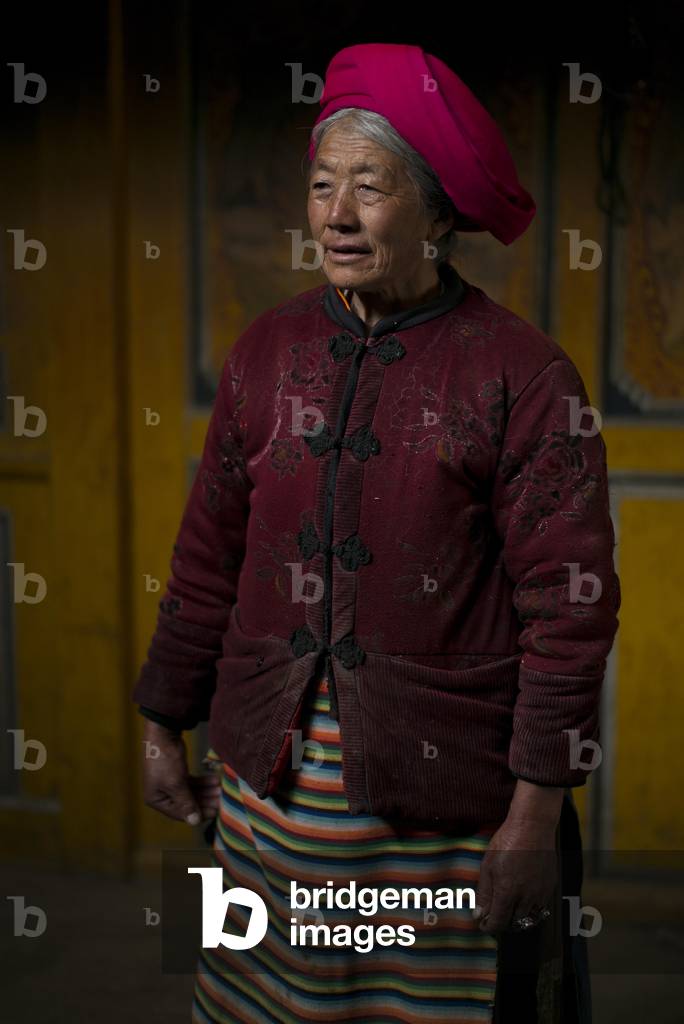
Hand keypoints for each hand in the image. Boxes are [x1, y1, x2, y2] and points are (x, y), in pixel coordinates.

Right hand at [141, 720, 220, 825]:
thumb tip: (195, 822)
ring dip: (206, 791)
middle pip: (186, 803)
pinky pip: (192, 783)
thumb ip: (186, 803)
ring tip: (220, 789)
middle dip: (205, 801)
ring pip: (191, 793)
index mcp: (156, 800)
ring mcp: (169, 784)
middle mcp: (162, 794)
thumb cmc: (166, 761)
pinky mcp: (177, 774)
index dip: (198, 813)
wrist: (163, 734)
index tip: (215, 812)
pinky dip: (203, 782)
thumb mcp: (176, 784)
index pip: (180, 813)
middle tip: (221, 800)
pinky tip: (215, 780)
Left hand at [473, 815, 557, 934]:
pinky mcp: (550, 886)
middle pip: (514, 923)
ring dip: (517, 918)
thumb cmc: (507, 842)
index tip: (483, 924)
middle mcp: (526, 897)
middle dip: (502, 923)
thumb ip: (484, 892)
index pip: (498, 922)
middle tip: (494, 916)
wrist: (532, 827)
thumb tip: (479, 914)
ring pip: (529, 918)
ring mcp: (540, 892)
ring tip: (509, 910)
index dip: (489, 927)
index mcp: (507, 892)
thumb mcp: (488, 865)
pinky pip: (541, 907)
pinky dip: (531, 909)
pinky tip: (524, 900)